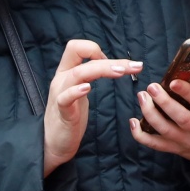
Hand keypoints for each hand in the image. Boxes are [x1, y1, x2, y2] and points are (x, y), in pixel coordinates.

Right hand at [43, 41, 142, 178]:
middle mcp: (62, 79)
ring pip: (78, 73)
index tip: (114, 64)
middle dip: (110, 59)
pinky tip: (88, 89)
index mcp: (66, 72)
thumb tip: (109, 63)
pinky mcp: (63, 112)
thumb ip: (89, 75)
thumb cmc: (71, 115)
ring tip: (121, 72)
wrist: (55, 143)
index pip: (76, 47)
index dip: (95, 49)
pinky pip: (65, 98)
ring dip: (102, 69)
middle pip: (80, 56)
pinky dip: (76, 91)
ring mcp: (60, 94)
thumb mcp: (79, 90)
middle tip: (135, 66)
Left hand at [131, 62, 189, 182]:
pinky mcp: (175, 149)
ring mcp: (186, 142)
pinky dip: (141, 136)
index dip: (186, 92)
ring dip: (150, 114)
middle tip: (151, 87)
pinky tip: (133, 122)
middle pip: (180, 118)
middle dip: (164, 102)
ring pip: (164, 130)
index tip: (173, 81)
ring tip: (142, 96)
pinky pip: (155, 145)